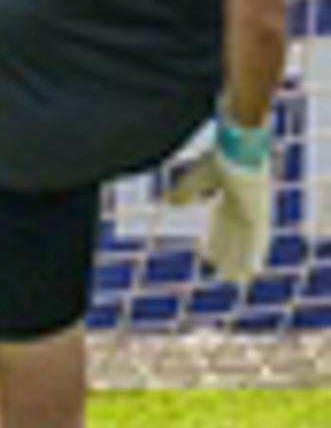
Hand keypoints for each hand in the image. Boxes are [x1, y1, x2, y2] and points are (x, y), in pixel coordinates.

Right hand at [166, 115, 271, 283]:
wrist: (237, 149)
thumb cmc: (217, 158)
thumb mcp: (194, 179)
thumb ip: (184, 192)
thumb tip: (169, 202)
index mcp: (230, 193)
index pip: (222, 221)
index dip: (215, 238)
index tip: (207, 254)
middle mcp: (243, 204)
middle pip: (235, 235)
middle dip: (229, 253)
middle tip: (224, 272)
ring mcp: (253, 210)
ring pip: (246, 241)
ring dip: (240, 260)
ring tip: (234, 278)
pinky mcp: (258, 215)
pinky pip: (257, 241)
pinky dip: (253, 256)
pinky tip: (252, 271)